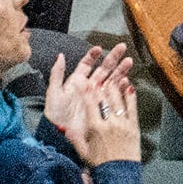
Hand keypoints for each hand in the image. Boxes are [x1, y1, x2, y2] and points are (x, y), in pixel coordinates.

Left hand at [43, 45, 142, 165]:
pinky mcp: (104, 107)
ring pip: (111, 80)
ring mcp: (98, 97)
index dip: (93, 55)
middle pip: (103, 69)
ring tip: (129, 61)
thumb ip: (56, 73)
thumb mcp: (53, 93)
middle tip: (123, 48)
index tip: (99, 48)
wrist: (62, 135)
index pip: (86, 64)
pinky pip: (115, 96)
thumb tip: (59, 55)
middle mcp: (89, 88)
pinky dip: (121, 88)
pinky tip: (126, 81)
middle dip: (113, 58)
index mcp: (77, 82)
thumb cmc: (55, 116)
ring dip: (120, 70)